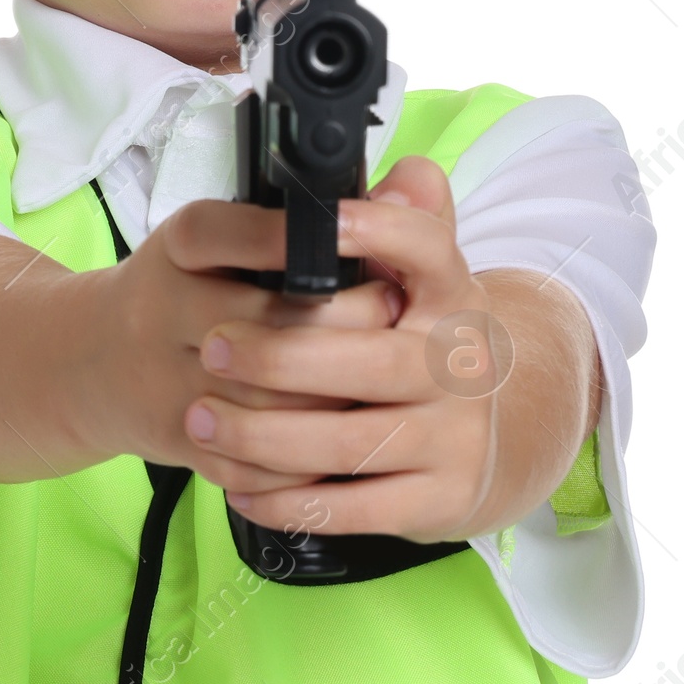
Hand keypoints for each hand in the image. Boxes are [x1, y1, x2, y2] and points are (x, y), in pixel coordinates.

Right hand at [68, 194, 402, 483]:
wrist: (88, 363)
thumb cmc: (179, 292)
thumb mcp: (215, 242)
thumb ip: (294, 221)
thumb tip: (402, 190)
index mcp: (177, 248)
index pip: (221, 232)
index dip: (288, 237)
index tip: (354, 239)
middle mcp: (160, 308)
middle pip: (263, 322)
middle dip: (345, 322)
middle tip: (397, 316)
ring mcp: (163, 377)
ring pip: (265, 398)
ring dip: (335, 395)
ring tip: (383, 383)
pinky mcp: (171, 436)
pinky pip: (246, 455)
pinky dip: (299, 458)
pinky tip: (339, 442)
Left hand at [176, 157, 597, 544]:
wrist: (483, 447)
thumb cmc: (418, 346)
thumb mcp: (421, 283)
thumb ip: (406, 223)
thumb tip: (406, 174)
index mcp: (455, 295)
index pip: (429, 249)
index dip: (379, 232)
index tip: (321, 222)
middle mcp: (464, 365)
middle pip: (371, 362)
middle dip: (281, 356)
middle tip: (212, 346)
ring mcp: (456, 437)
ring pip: (348, 443)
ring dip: (263, 436)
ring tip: (201, 419)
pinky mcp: (439, 499)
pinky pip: (351, 508)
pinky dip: (285, 499)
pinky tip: (237, 484)